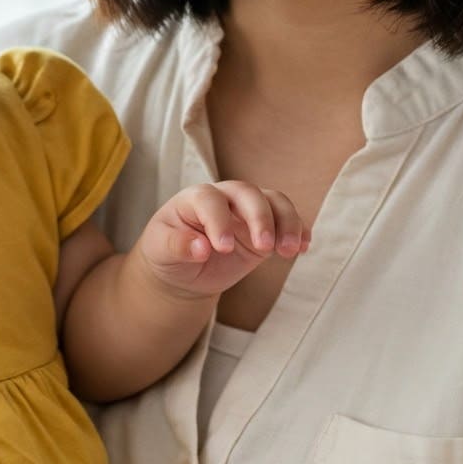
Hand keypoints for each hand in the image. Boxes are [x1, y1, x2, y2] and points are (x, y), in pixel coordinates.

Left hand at [134, 180, 309, 300]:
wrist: (182, 270)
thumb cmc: (166, 253)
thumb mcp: (160, 251)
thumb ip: (177, 247)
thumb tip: (200, 248)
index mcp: (194, 198)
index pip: (210, 199)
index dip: (219, 221)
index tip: (222, 248)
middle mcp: (224, 198)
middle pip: (248, 193)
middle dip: (259, 217)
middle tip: (263, 248)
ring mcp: (246, 212)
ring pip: (274, 201)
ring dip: (287, 223)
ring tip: (289, 250)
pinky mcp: (264, 229)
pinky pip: (287, 222)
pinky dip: (298, 231)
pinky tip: (302, 248)